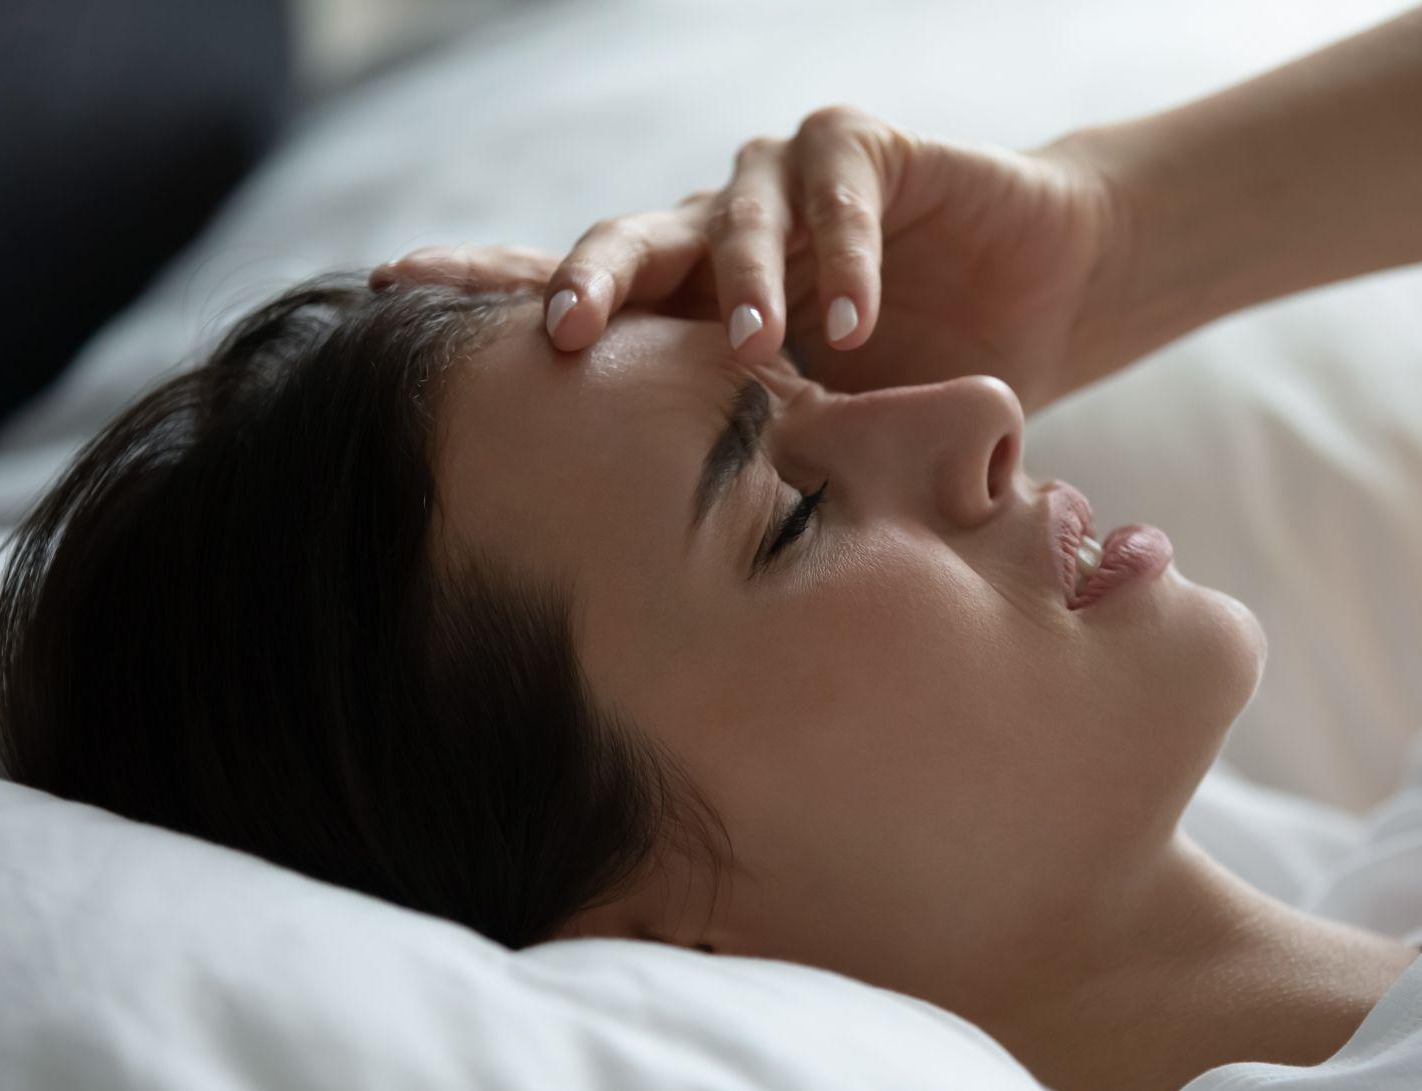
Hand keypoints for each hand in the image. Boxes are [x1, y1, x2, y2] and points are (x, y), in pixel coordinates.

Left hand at [371, 105, 1134, 415]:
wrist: (1036, 300)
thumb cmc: (915, 385)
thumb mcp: (823, 443)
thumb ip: (757, 479)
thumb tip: (673, 608)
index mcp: (686, 304)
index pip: (574, 293)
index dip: (487, 289)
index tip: (385, 295)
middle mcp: (715, 233)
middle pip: (627, 243)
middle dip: (590, 284)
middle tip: (563, 338)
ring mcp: (782, 186)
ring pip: (729, 214)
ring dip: (742, 282)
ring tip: (757, 350)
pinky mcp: (862, 151)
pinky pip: (834, 188)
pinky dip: (841, 251)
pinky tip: (852, 317)